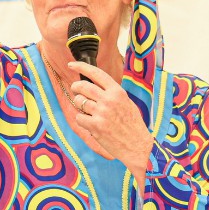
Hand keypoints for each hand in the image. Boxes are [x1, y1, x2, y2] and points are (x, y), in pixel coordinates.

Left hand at [68, 61, 154, 176]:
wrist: (137, 145)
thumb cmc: (131, 124)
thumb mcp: (125, 103)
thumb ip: (110, 93)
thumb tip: (91, 85)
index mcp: (117, 92)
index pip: (96, 74)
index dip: (81, 67)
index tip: (71, 64)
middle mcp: (109, 100)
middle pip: (82, 86)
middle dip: (76, 88)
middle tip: (77, 92)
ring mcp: (101, 112)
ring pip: (79, 102)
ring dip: (80, 107)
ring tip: (90, 113)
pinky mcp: (95, 125)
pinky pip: (79, 117)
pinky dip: (82, 120)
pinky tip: (92, 125)